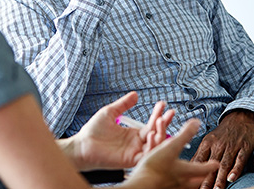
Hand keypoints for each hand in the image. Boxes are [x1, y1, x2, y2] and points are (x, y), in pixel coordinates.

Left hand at [60, 91, 174, 170]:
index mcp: (133, 133)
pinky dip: (152, 146)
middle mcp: (137, 143)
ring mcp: (135, 152)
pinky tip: (153, 135)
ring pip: (155, 145)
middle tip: (170, 113)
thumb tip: (135, 94)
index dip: (157, 114)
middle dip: (164, 123)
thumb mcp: (110, 112)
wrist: (83, 144)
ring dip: (160, 133)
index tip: (163, 104)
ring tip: (161, 121)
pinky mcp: (131, 160)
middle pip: (156, 134)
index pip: (150, 124)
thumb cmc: (94, 130)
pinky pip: (146, 155)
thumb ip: (123, 104)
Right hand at [123, 119, 219, 188]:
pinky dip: (173, 182)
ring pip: (185, 186)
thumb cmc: (156, 166)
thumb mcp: (171, 146)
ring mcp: (172, 187)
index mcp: (186, 171)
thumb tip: (196, 123)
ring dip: (188, 181)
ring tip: (188, 178)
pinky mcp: (162, 188)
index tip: (216, 164)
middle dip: (201, 176)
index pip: (203, 168)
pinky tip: (169, 181)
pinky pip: (171, 186)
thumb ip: (185, 134)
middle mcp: (181, 182)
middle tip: (204, 174)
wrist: (143, 184)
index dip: (210, 165)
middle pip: (196, 181)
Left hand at [191, 110, 253, 188]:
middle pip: (210, 164)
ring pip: (224, 164)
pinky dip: (235, 169)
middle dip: (206, 179)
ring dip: (220, 178)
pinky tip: (231, 178)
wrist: (239, 118)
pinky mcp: (243, 148)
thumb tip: (191, 166)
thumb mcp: (209, 139)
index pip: (198, 159)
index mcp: (207, 142)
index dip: (194, 171)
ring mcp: (230, 147)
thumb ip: (202, 153)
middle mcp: (217, 145)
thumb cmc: (222, 132)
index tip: (189, 182)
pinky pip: (239, 160)